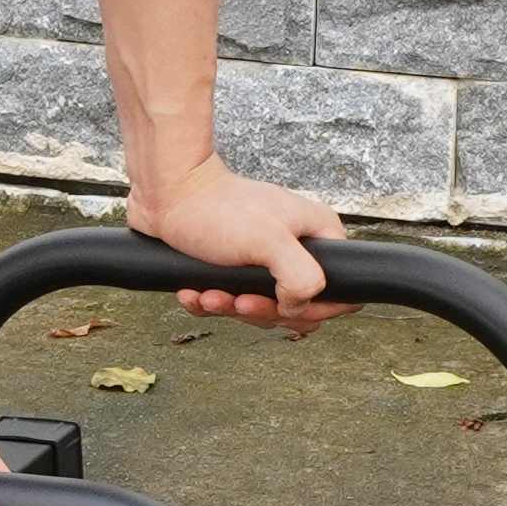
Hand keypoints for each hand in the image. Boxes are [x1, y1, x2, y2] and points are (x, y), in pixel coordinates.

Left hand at [129, 164, 352, 332]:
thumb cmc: (217, 208)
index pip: (339, 290)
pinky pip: (231, 300)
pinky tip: (195, 293)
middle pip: (295, 306)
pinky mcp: (235, 267)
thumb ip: (301, 278)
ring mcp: (264, 259)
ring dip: (230, 308)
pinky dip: (211, 303)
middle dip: (261, 311)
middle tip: (238, 301)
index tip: (283, 308)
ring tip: (209, 295)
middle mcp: (295, 248)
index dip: (313, 309)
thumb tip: (299, 307)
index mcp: (316, 236)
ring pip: (260, 306)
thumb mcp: (270, 241)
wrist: (167, 194)